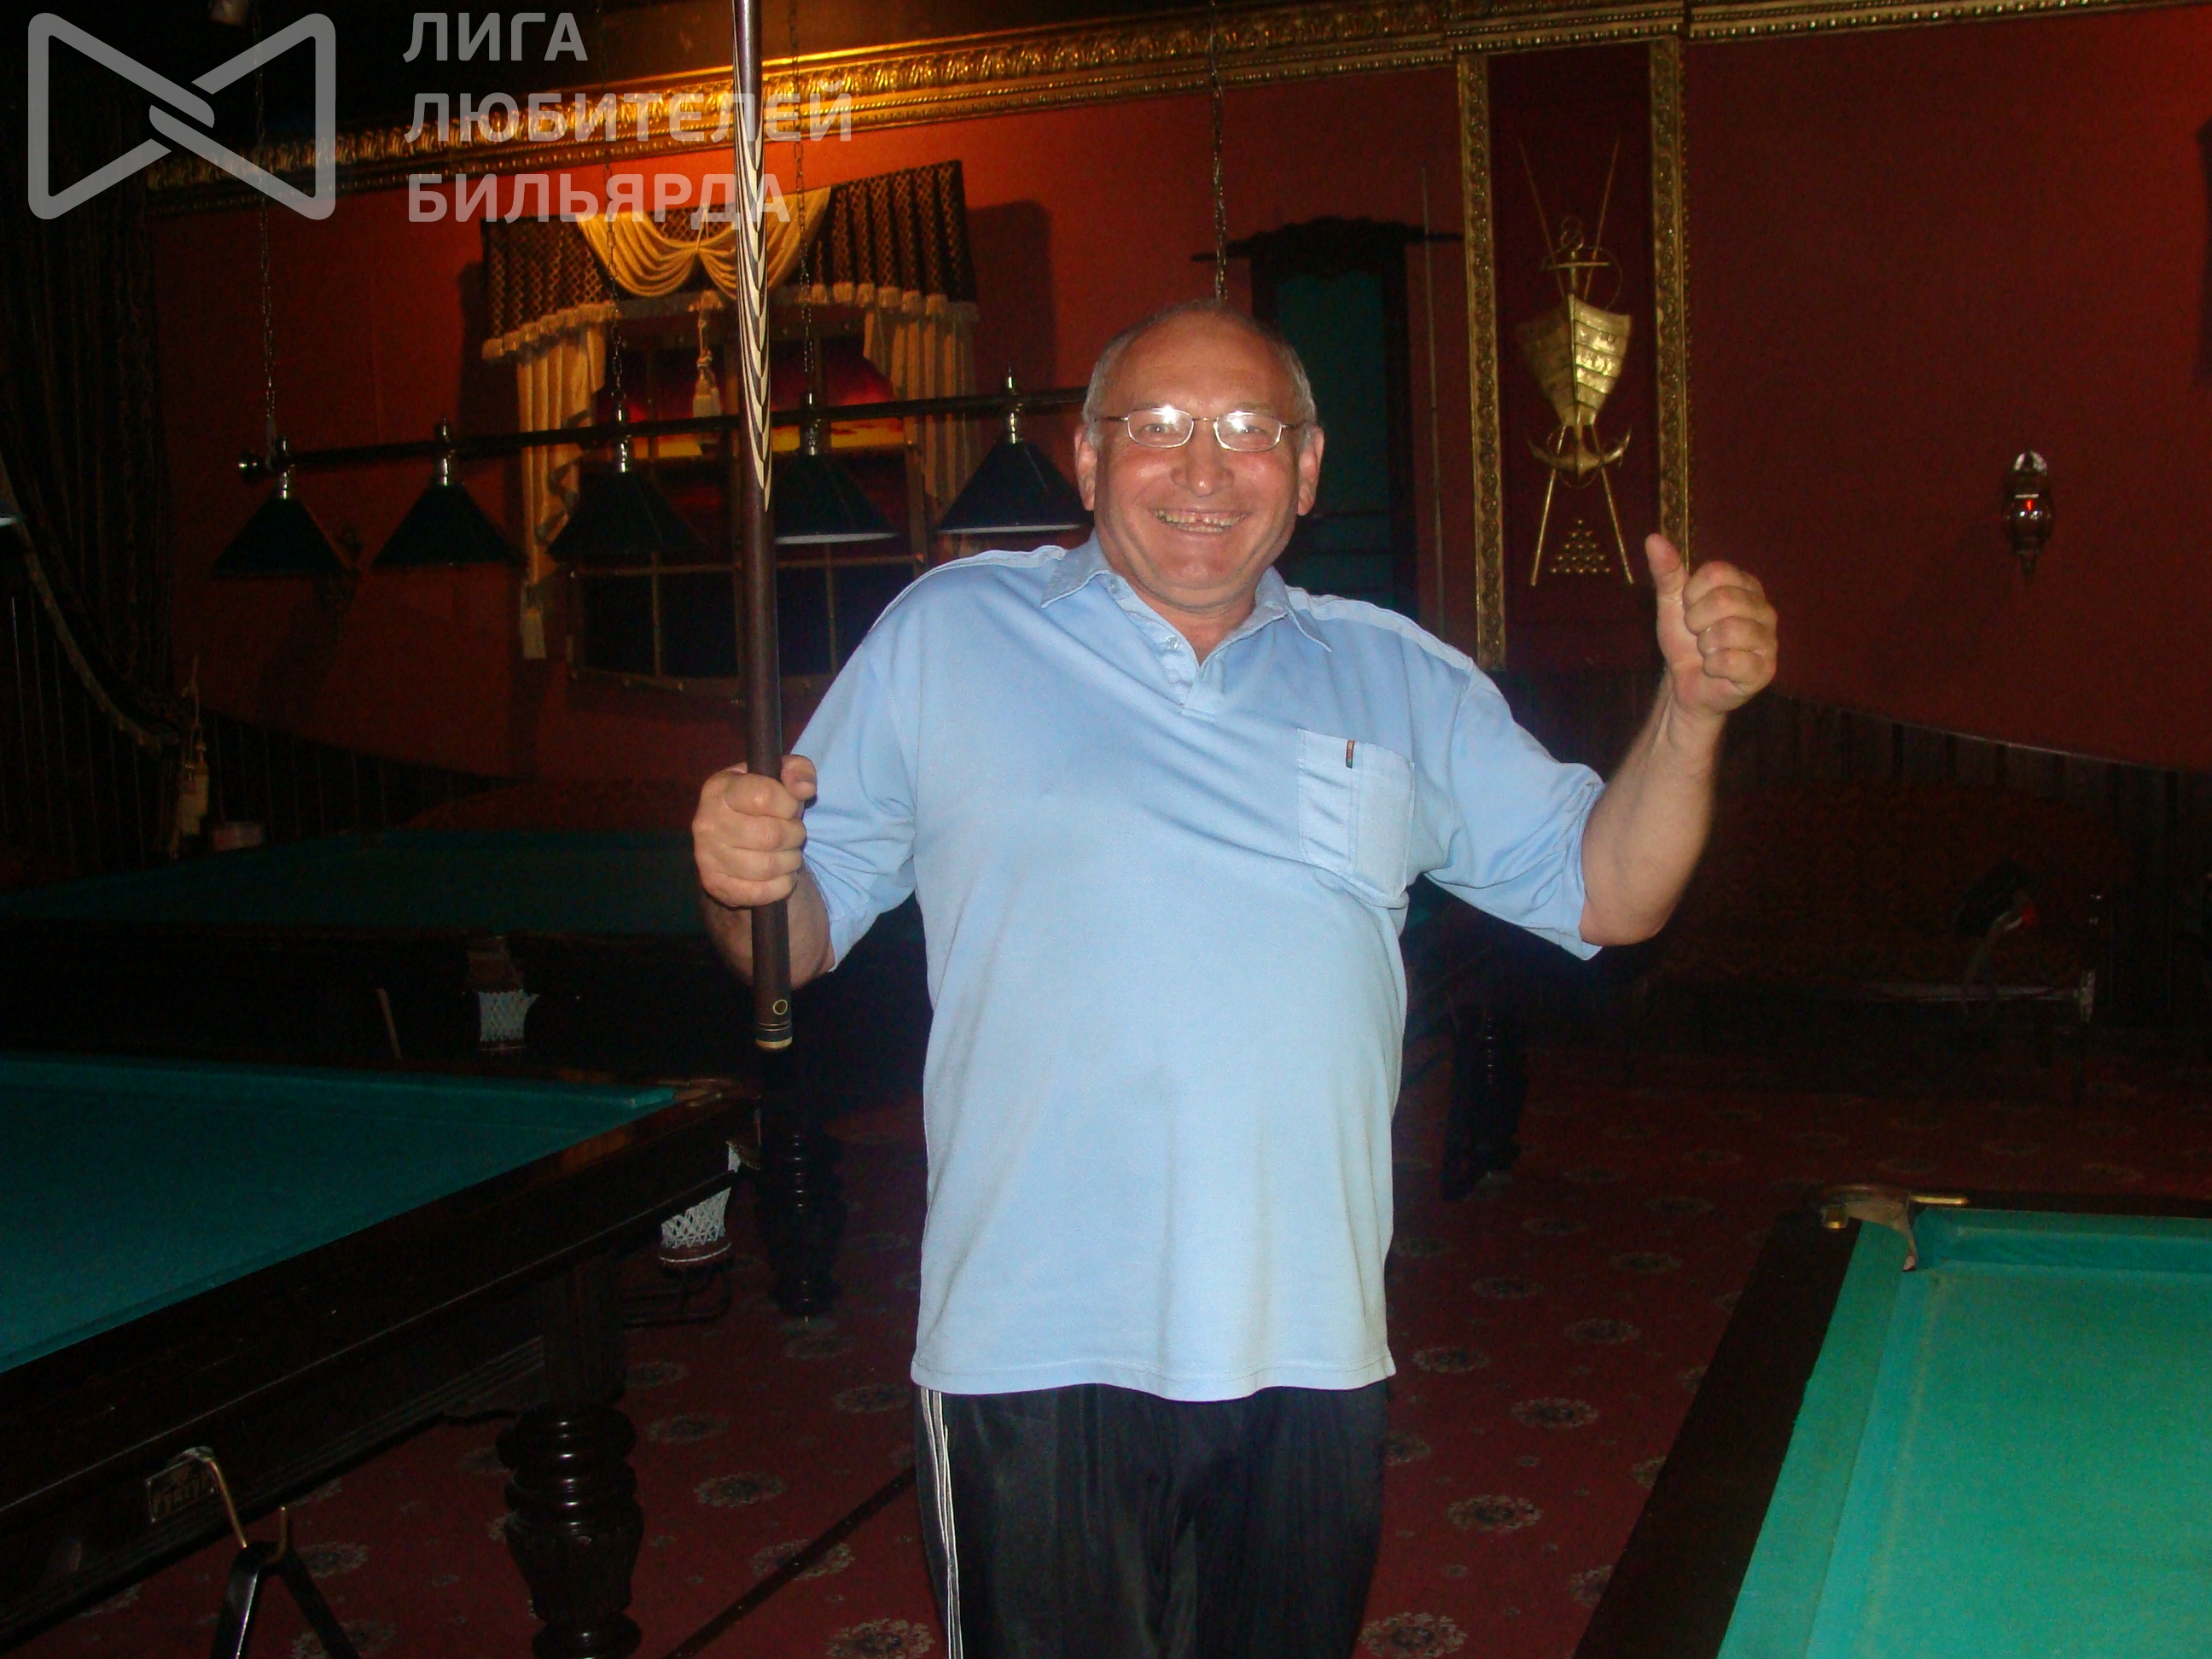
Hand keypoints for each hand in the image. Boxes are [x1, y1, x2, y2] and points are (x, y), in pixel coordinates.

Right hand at [693, 755, 816, 908]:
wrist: (730, 841)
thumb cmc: (761, 803)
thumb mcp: (778, 777)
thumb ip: (797, 770)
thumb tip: (804, 788)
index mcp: (720, 789)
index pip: (763, 796)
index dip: (788, 804)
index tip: (790, 807)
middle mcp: (706, 822)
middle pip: (770, 835)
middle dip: (795, 835)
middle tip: (795, 834)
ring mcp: (707, 856)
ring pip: (767, 866)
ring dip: (791, 861)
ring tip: (790, 853)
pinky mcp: (714, 885)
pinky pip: (760, 893)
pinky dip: (782, 885)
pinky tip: (782, 875)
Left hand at [1647, 533, 1777, 720]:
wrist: (1685, 683)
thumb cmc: (1685, 641)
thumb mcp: (1671, 603)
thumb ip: (1667, 572)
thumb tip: (1653, 538)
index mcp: (1746, 586)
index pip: (1718, 572)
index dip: (1692, 593)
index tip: (1689, 608)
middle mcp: (1765, 610)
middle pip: (1725, 599)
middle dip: (1696, 620)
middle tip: (1697, 633)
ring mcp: (1768, 640)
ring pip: (1730, 630)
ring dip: (1705, 645)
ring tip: (1707, 651)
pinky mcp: (1765, 670)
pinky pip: (1733, 661)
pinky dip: (1713, 666)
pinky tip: (1715, 668)